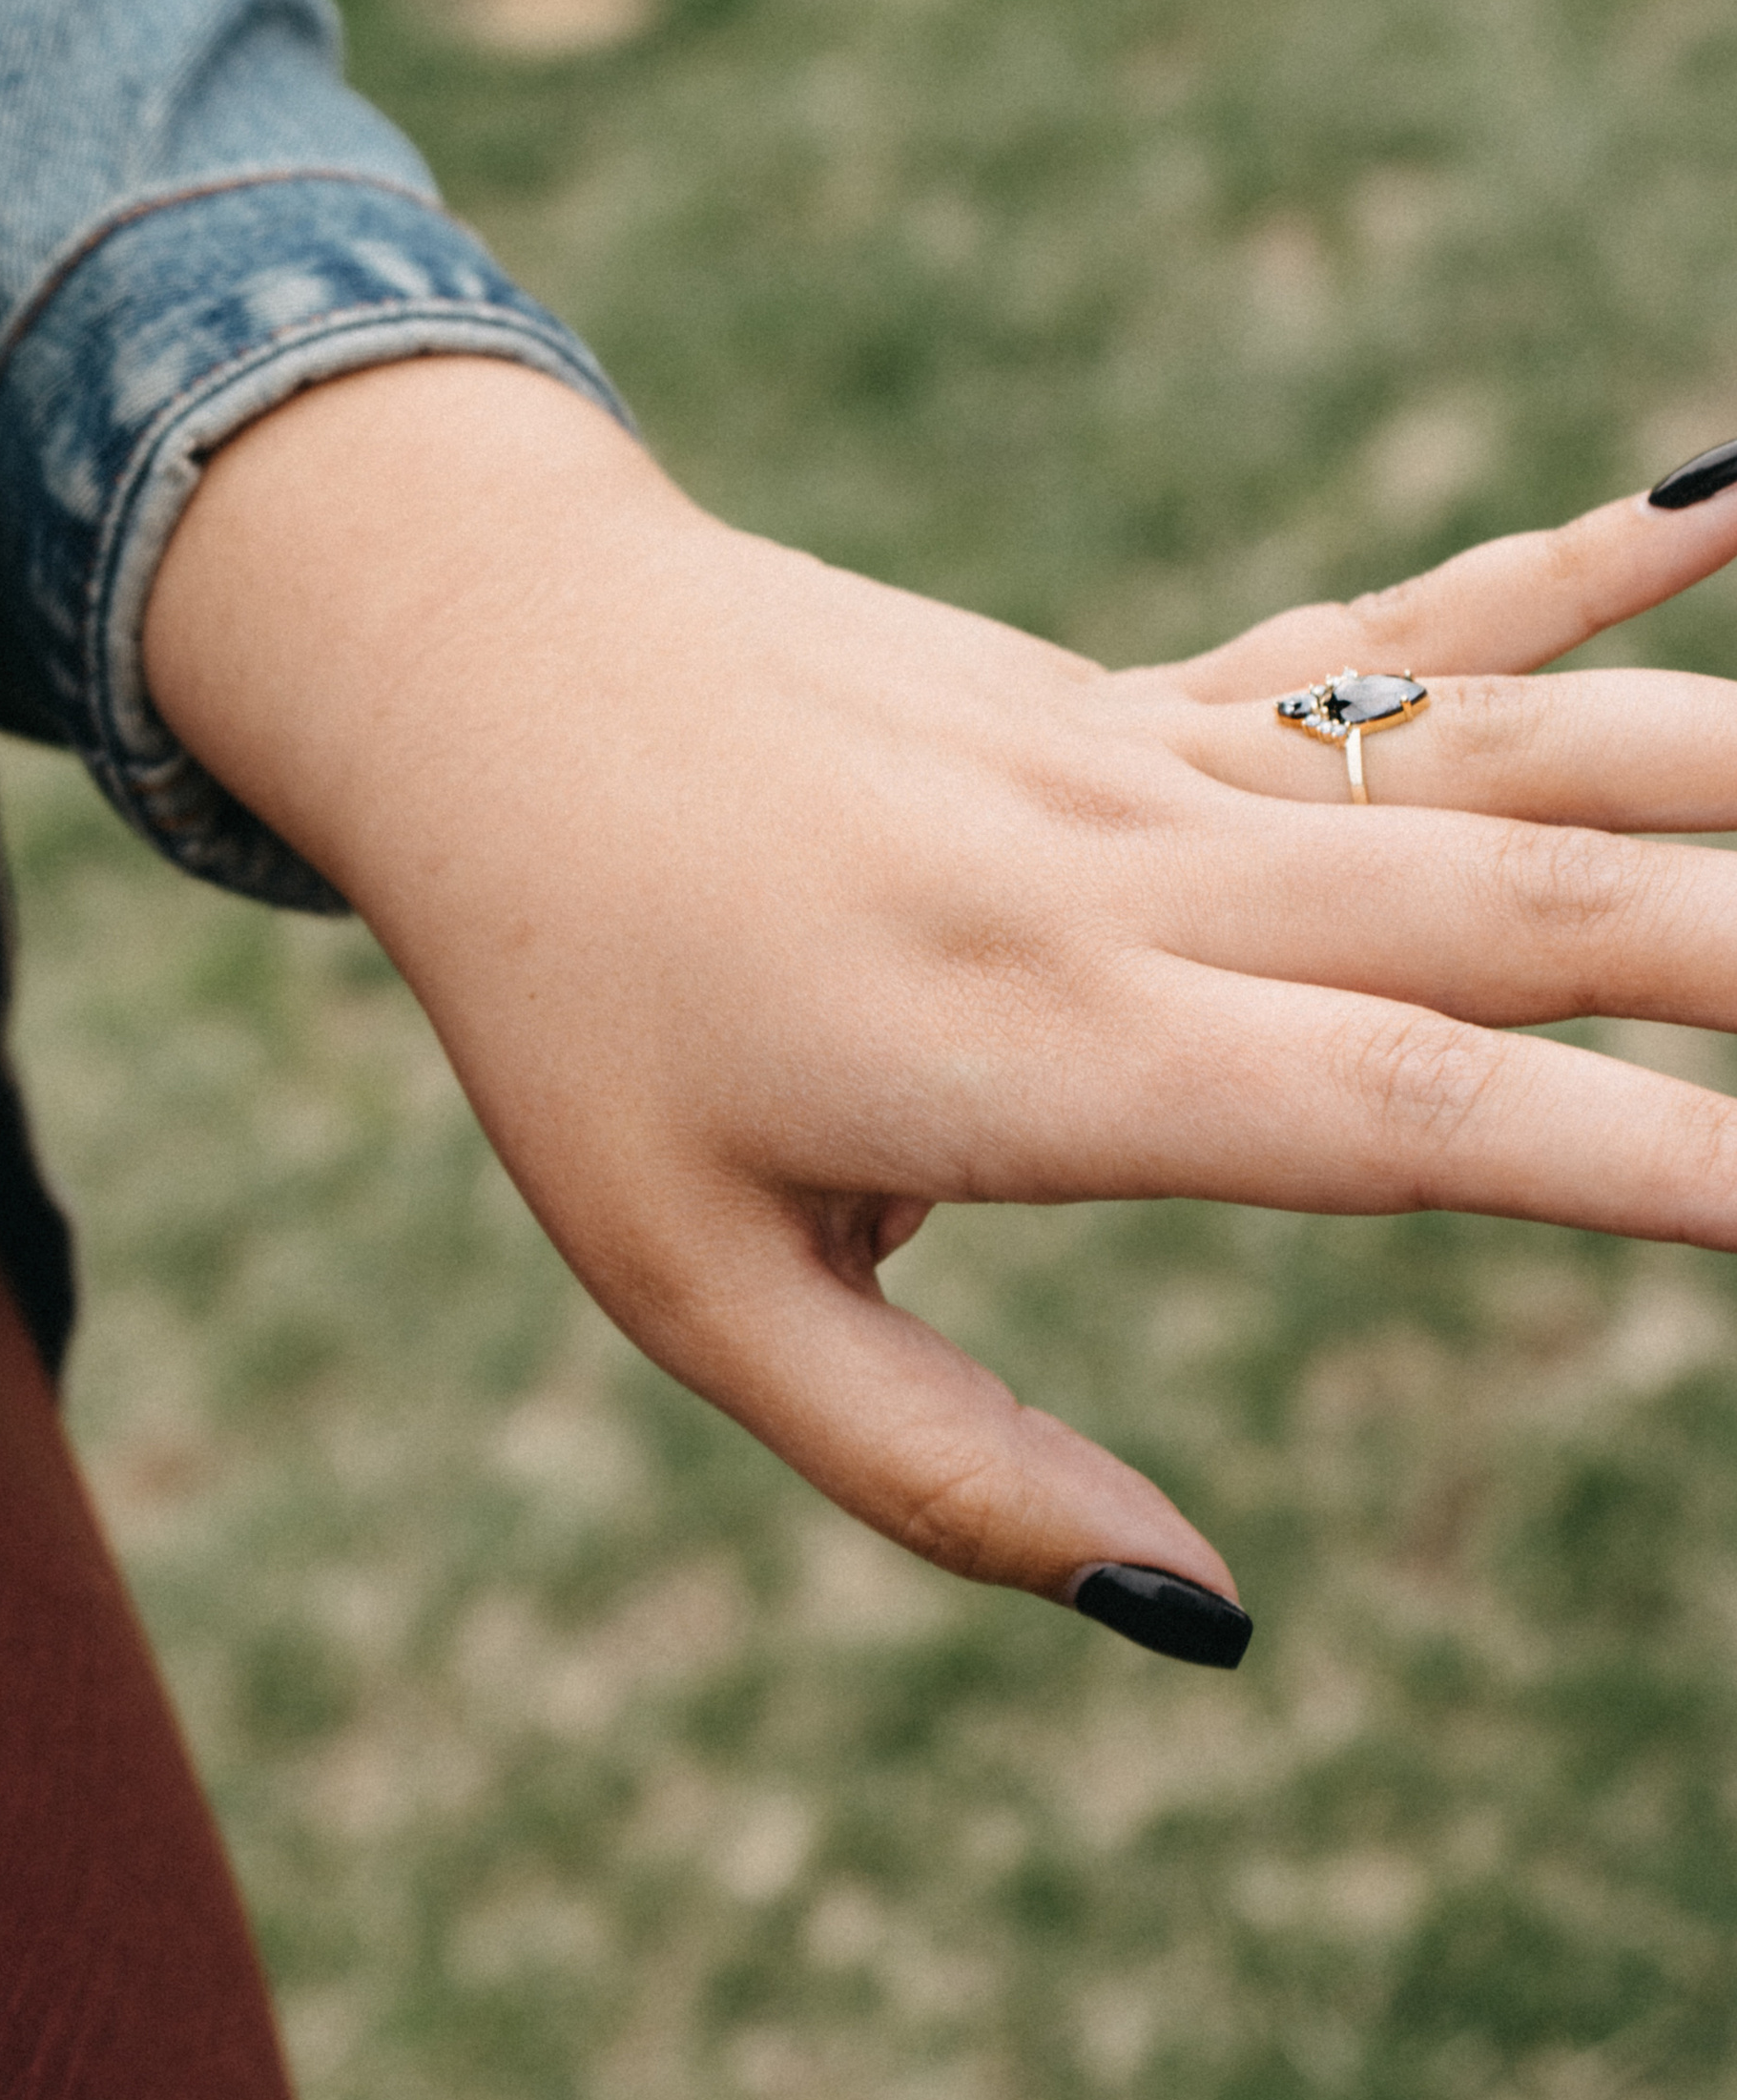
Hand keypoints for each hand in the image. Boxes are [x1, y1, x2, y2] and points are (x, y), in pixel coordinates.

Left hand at [145, 362, 1736, 1655]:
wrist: (487, 680)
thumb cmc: (574, 1008)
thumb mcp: (692, 1291)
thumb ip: (943, 1468)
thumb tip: (1209, 1612)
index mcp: (1036, 1046)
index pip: (1403, 1119)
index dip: (1646, 1166)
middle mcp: (1135, 877)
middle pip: (1527, 908)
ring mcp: (1153, 759)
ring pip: (1503, 752)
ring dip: (1723, 768)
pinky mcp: (1144, 697)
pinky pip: (1392, 633)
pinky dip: (1571, 566)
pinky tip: (1722, 487)